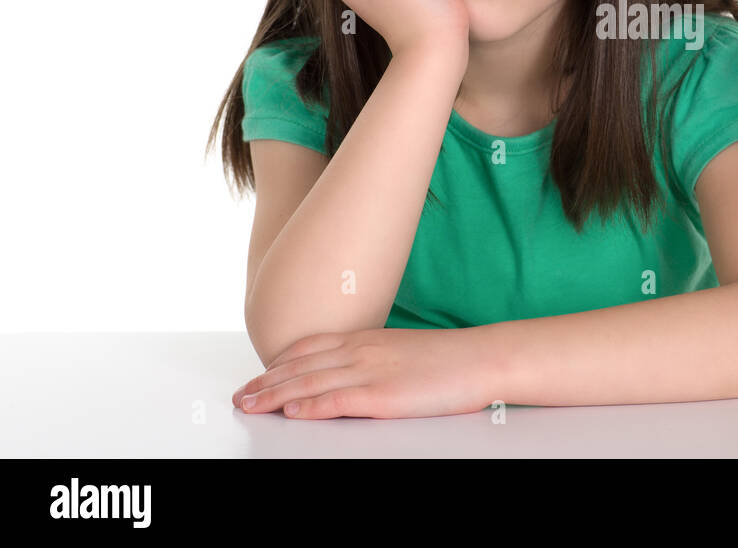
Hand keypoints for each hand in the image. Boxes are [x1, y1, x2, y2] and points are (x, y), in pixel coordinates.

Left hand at [231, 327, 501, 418]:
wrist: (482, 358)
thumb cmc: (451, 359)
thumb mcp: (404, 352)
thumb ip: (375, 360)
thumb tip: (353, 375)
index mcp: (367, 339)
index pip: (309, 348)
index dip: (278, 363)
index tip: (258, 375)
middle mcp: (362, 351)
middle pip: (300, 366)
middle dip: (265, 382)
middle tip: (240, 395)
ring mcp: (370, 371)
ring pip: (309, 383)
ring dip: (274, 395)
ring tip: (249, 405)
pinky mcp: (382, 394)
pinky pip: (336, 400)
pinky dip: (308, 407)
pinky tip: (290, 413)